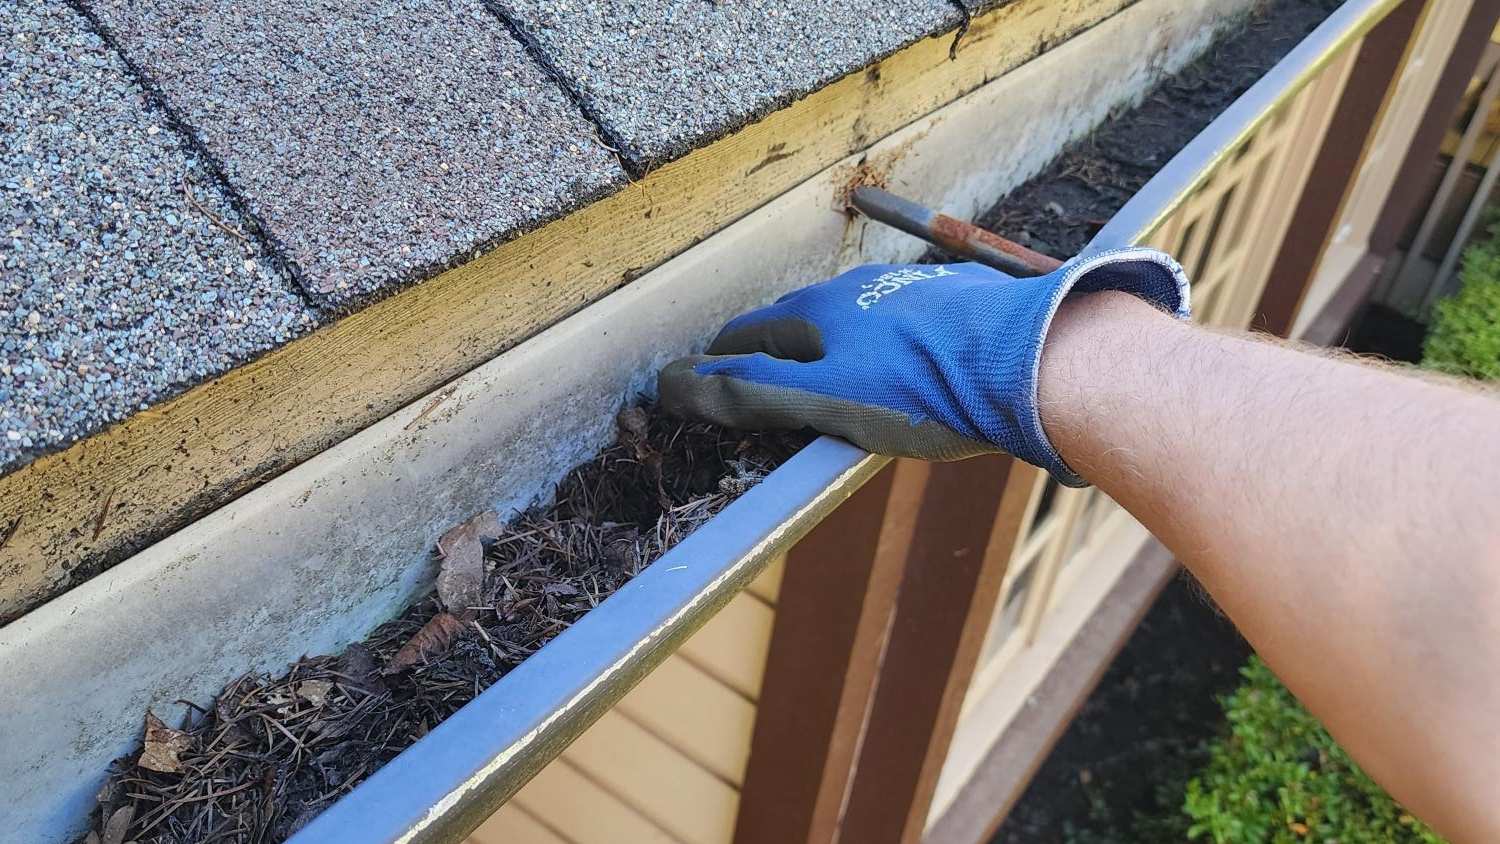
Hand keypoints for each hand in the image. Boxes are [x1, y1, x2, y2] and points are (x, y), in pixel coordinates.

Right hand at [658, 247, 1188, 485]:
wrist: (1039, 359)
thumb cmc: (926, 388)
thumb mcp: (825, 399)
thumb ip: (750, 393)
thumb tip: (674, 383)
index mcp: (818, 311)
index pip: (746, 334)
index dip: (717, 361)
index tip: (701, 380)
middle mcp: (859, 288)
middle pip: (797, 320)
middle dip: (769, 346)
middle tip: (755, 375)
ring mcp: (911, 290)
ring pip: (852, 315)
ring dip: (828, 339)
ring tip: (824, 366)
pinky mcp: (958, 302)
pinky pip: (903, 319)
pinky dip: (884, 339)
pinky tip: (902, 360)